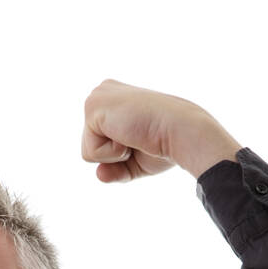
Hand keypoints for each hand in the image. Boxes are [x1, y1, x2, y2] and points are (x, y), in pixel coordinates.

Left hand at [81, 77, 241, 181]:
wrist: (180, 131)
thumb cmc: (165, 144)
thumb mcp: (136, 161)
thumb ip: (116, 169)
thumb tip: (99, 175)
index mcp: (114, 101)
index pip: (101, 144)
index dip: (121, 154)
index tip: (143, 137)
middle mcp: (103, 93)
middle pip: (90, 147)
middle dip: (114, 155)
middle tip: (138, 137)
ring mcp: (97, 97)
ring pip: (88, 151)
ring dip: (113, 154)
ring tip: (134, 134)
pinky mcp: (93, 107)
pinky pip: (90, 152)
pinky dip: (111, 153)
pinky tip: (129, 134)